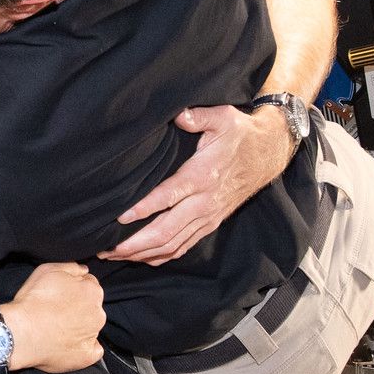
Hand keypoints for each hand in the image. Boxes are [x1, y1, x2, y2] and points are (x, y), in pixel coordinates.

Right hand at [3, 262, 105, 373]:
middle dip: (79, 308)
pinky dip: (83, 348)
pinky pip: (92, 350)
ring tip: (57, 329)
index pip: (89, 285)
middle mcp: (98, 313)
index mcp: (92, 291)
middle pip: (91, 307)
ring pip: (91, 328)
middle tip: (56, 311)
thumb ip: (71, 267)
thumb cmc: (32, 301)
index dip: (73, 289)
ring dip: (80, 327)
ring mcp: (93, 336)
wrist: (20, 333)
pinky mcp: (87, 356)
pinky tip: (67, 345)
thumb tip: (83, 270)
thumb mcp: (48, 270)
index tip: (60, 295)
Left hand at [100, 104, 291, 265]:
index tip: (119, 217)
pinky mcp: (210, 224)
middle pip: (166, 231)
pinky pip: (183, 246)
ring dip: (142, 253)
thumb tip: (179, 116)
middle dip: (134, 243)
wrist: (268, 154)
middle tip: (105, 247)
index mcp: (202, 176)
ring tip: (113, 254)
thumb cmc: (240, 135)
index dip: (144, 209)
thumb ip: (199, 117)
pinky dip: (160, 256)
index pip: (168, 196)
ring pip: (171, 245)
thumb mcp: (223, 118)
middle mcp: (204, 202)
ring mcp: (207, 217)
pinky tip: (140, 257)